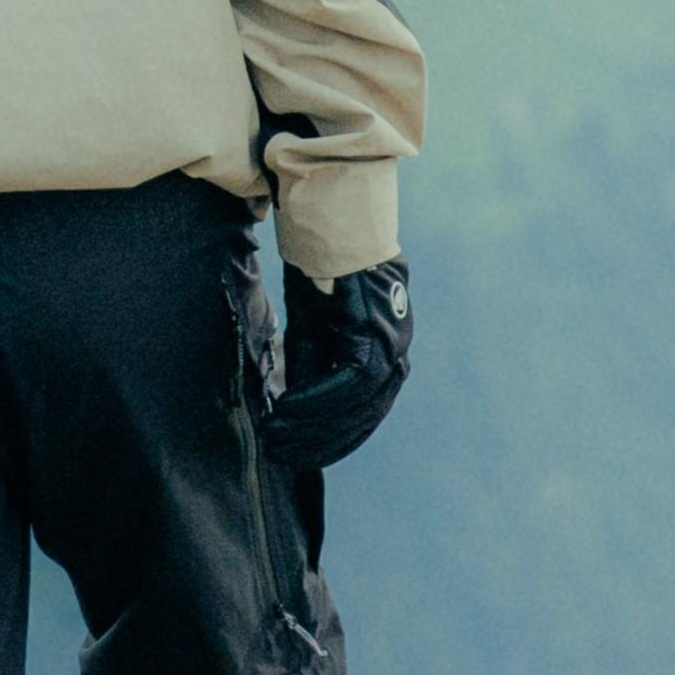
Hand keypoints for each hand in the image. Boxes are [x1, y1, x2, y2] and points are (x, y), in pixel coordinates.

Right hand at [258, 260, 410, 470]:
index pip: (364, 412)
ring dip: (314, 425)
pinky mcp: (376, 330)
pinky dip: (316, 399)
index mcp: (385, 352)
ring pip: (358, 404)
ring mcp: (392, 342)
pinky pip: (349, 380)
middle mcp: (397, 351)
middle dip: (321, 440)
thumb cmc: (321, 270)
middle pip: (364, 415)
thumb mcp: (312, 327)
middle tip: (282, 455)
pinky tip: (285, 409)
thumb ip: (311, 366)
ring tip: (277, 436)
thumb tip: (296, 408)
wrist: (330, 219)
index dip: (330, 438)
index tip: (297, 455)